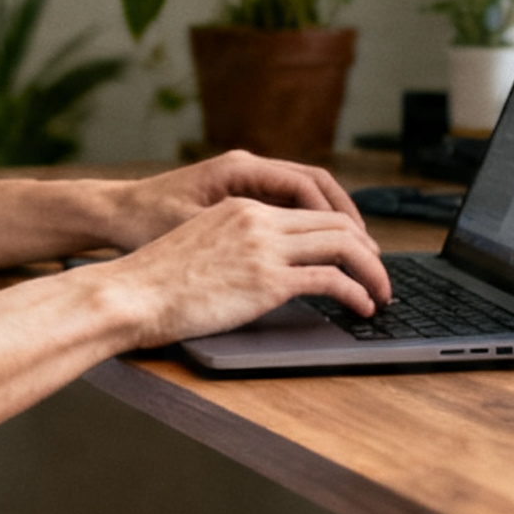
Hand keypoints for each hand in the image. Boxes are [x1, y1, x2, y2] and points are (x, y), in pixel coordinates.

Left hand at [100, 149, 365, 251]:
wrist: (112, 213)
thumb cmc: (144, 219)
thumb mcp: (193, 227)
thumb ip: (240, 233)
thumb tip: (287, 248)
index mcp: (241, 169)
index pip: (307, 185)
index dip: (337, 215)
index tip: (359, 244)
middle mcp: (247, 170)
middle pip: (315, 188)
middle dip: (346, 221)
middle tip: (371, 254)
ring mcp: (243, 185)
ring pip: (303, 200)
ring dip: (330, 225)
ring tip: (355, 257)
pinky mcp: (236, 202)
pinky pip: (284, 211)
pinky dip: (306, 230)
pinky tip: (319, 256)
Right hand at [101, 195, 389, 347]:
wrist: (130, 293)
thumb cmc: (152, 281)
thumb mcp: (198, 245)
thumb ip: (232, 244)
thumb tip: (253, 269)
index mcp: (241, 206)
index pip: (309, 209)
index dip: (343, 230)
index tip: (357, 252)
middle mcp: (258, 219)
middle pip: (336, 221)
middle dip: (368, 248)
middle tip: (380, 272)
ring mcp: (264, 248)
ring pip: (344, 245)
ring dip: (372, 270)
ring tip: (382, 294)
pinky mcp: (268, 280)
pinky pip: (331, 280)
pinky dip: (357, 292)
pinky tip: (363, 307)